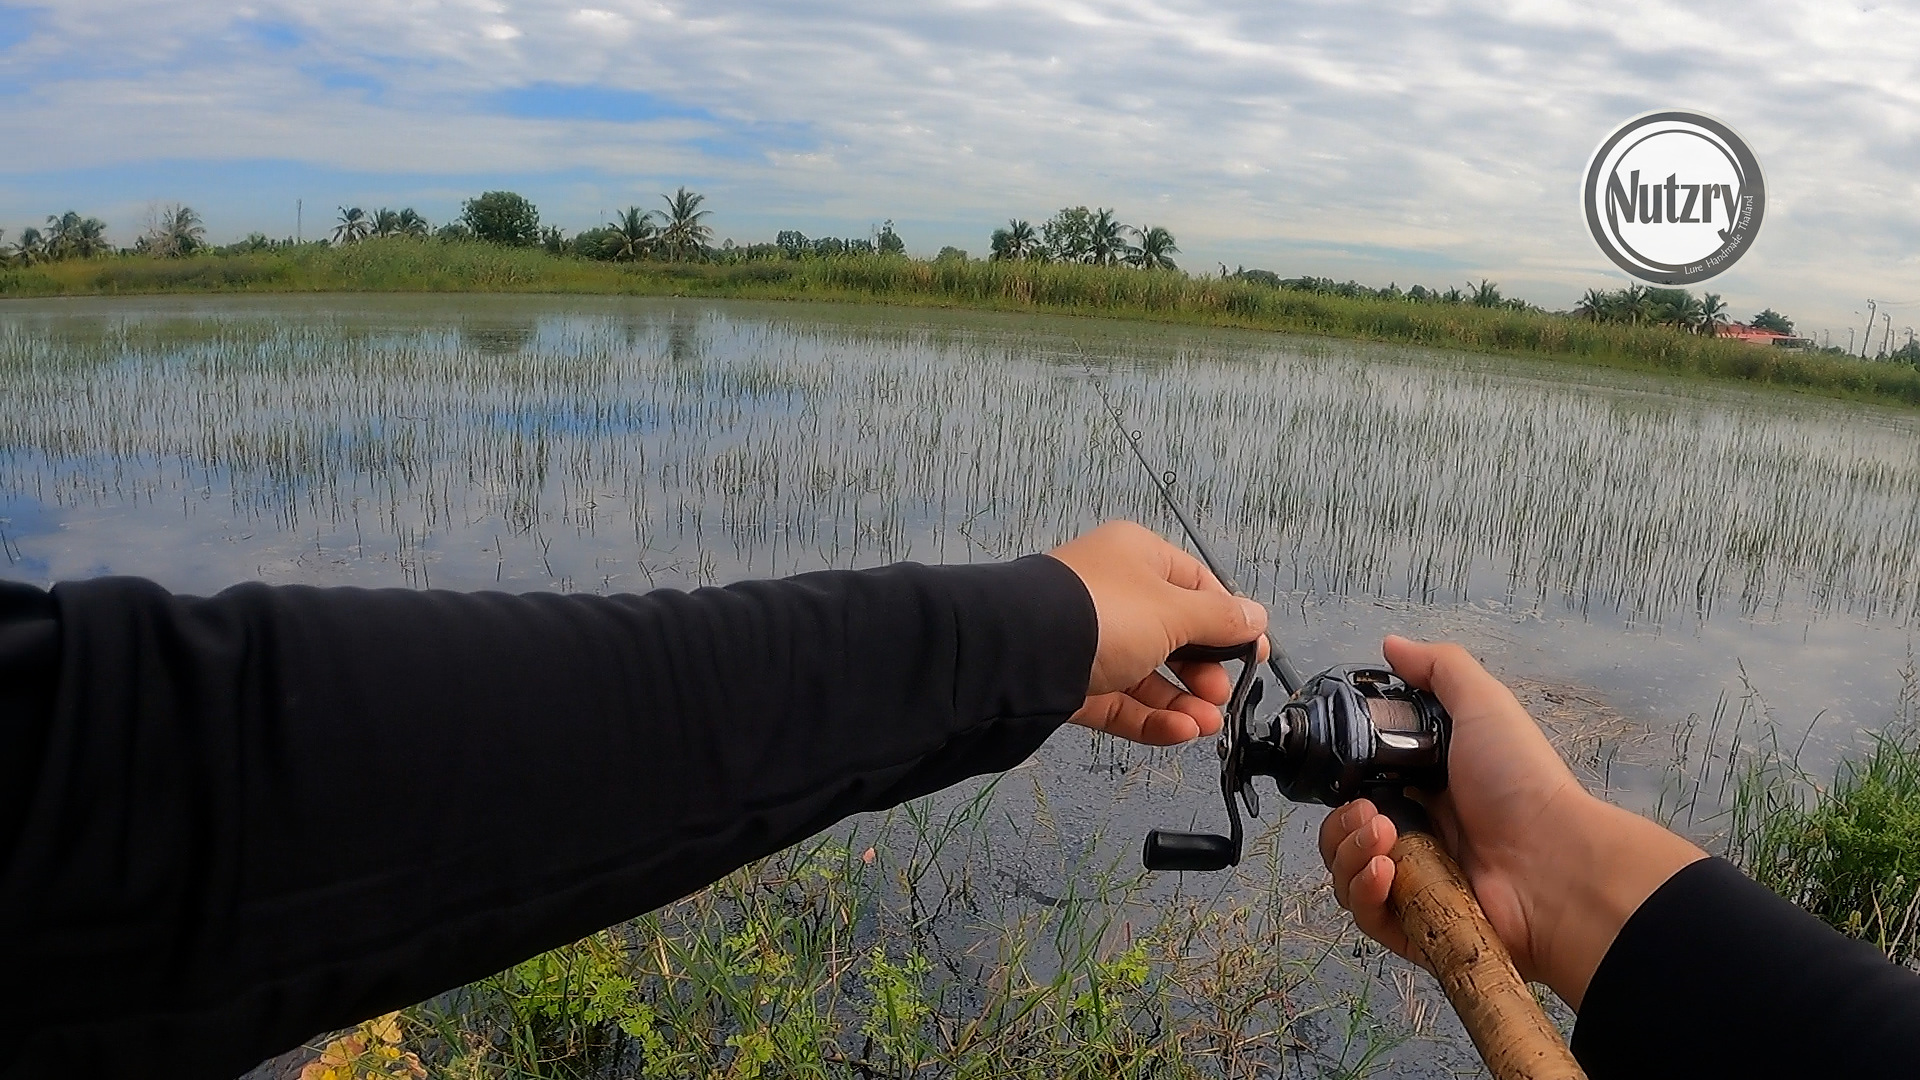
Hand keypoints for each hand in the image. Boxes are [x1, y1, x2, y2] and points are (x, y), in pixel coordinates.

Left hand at [1047, 521, 1267, 746]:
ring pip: (1148, 675)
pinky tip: (1181, 732)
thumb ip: (1220, 619)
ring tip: (1207, 724)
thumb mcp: (1174, 612)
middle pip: (1172, 635)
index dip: (1228, 620)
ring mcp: (1090, 642)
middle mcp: (1113, 595)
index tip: (1253, 653)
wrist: (1021, 652)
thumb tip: (1257, 617)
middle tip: (1221, 694)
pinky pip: (1121, 702)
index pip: (1194, 585)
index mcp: (1136, 558)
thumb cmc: (1104, 613)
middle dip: (1203, 669)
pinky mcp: (1073, 684)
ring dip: (1182, 702)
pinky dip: (1152, 718)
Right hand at [1318, 636, 1704, 1008]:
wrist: (1557, 865)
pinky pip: (1364, 915)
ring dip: (1349, 853)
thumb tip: (1391, 644)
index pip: (1357, 790)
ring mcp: (1415, 885)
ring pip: (1345, 874)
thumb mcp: (1484, 707)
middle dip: (1342, 823)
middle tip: (1374, 814)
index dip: (1341, 783)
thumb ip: (1439, 669)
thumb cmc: (1523, 785)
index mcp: (1425, 791)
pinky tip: (1386, 872)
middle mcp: (1416, 838)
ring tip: (1386, 841)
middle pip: (1342, 833)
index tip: (1345, 772)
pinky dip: (1363, 892)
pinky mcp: (1415, 928)